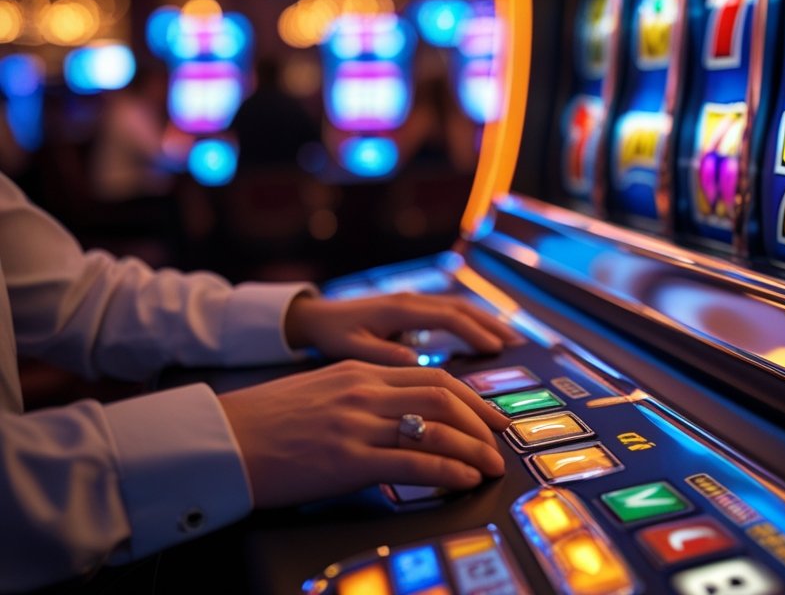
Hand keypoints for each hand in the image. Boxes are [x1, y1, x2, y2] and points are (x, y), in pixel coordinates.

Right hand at [218, 361, 509, 507]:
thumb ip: (359, 395)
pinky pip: (412, 464)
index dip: (469, 397)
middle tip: (500, 440)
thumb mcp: (319, 391)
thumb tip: (396, 415)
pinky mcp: (347, 460)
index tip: (489, 415)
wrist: (220, 440)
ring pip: (435, 429)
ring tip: (490, 465)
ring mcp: (357, 424)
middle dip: (480, 420)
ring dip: (472, 448)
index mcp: (358, 371)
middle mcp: (363, 391)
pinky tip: (463, 480)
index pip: (431, 377)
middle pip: (443, 397)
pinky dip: (447, 471)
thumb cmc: (263, 422)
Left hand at [283, 292, 524, 365]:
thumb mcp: (353, 349)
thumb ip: (384, 356)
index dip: (474, 333)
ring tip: (511, 338)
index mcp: (401, 309)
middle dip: (491, 323)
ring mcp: (414, 302)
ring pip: (459, 307)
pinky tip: (483, 336)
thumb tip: (418, 364)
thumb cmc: (333, 335)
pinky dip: (471, 322)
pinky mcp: (413, 309)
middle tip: (518, 342)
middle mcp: (413, 301)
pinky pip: (449, 312)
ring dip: (485, 321)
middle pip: (462, 307)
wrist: (315, 316)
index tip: (497, 349)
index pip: (449, 317)